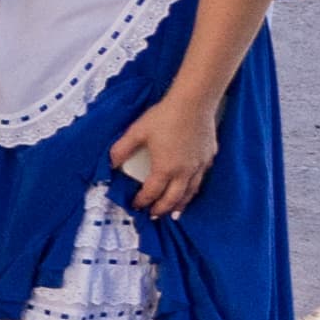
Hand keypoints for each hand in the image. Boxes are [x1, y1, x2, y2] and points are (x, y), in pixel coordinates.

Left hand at [107, 92, 222, 220]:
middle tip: (155, 216)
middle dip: (162, 209)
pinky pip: (201, 179)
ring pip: (191, 192)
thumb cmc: (164, 116)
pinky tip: (192, 188)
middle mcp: (185, 172)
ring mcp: (199, 166)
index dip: (143, 201)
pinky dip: (194, 189)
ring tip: (175, 212)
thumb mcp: (136, 132)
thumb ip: (121, 149)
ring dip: (181, 204)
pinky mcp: (209, 157)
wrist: (193, 103)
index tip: (137, 206)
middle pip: (173, 198)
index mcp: (165, 168)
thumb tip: (110, 164)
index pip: (152, 192)